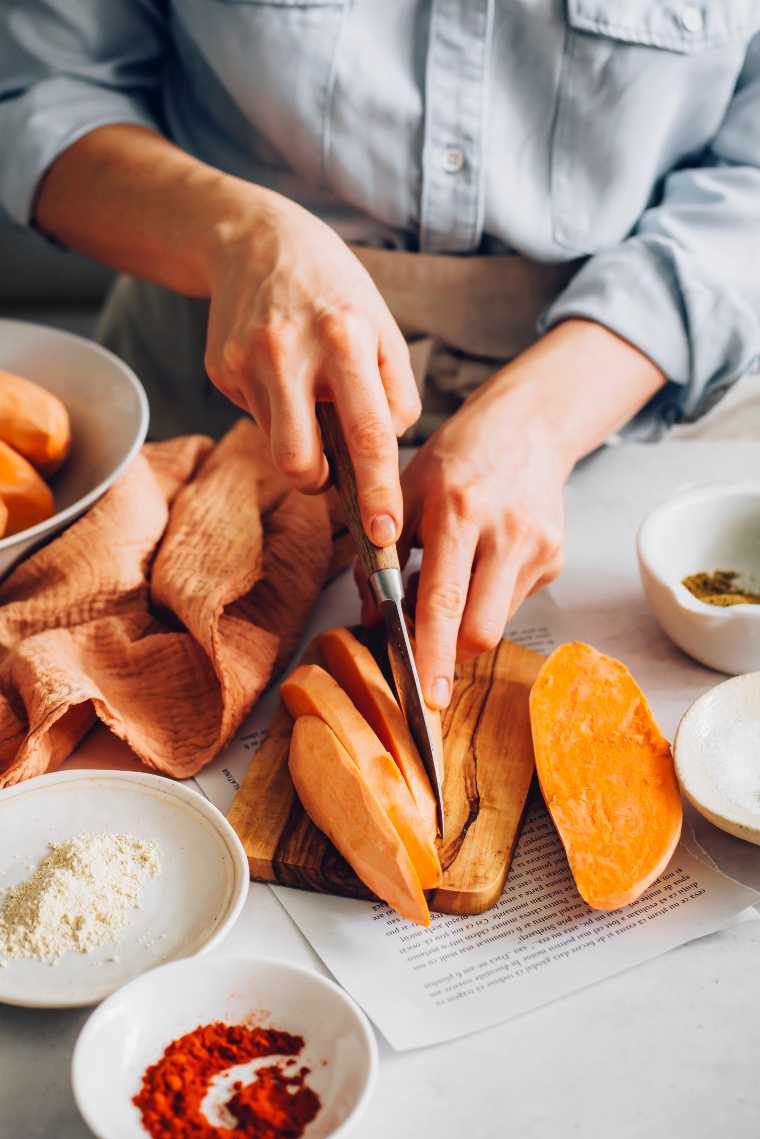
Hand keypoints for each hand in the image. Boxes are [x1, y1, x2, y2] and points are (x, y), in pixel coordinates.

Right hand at [204, 194, 419, 543]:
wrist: (254, 239)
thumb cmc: (335, 292)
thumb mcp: (382, 327)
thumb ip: (394, 392)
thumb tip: (382, 452)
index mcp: (345, 338)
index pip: (368, 435)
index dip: (378, 492)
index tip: (385, 536)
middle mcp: (290, 351)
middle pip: (300, 461)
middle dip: (318, 485)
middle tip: (333, 476)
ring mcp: (246, 362)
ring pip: (276, 447)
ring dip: (299, 445)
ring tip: (308, 403)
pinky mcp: (219, 369)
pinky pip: (257, 418)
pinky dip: (277, 410)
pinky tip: (279, 372)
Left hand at [396, 369, 569, 708]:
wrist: (528, 425)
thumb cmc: (456, 457)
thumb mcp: (406, 490)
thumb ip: (382, 555)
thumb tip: (374, 618)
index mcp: (458, 510)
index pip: (444, 599)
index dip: (433, 652)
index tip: (427, 694)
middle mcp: (505, 532)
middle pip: (482, 630)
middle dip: (451, 655)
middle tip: (427, 658)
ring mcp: (537, 547)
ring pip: (497, 621)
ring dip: (465, 620)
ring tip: (453, 581)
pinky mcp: (555, 558)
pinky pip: (512, 602)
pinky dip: (487, 597)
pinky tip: (483, 562)